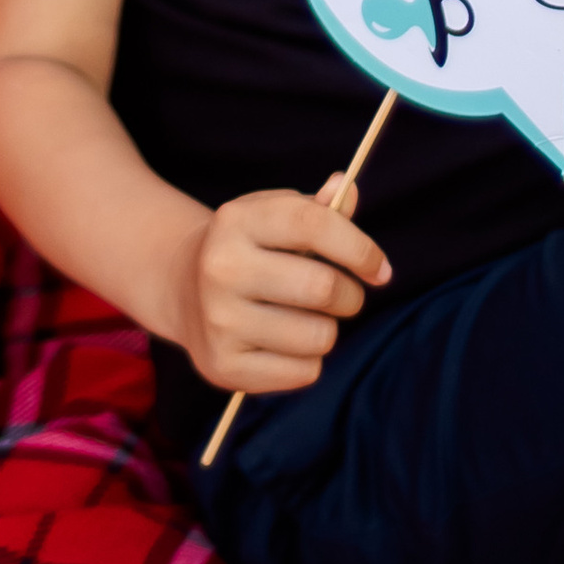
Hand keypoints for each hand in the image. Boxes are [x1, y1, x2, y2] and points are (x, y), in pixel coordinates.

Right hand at [178, 177, 389, 398]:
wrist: (183, 287)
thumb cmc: (249, 248)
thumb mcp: (273, 216)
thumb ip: (317, 208)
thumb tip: (346, 190)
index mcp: (236, 220)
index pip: (314, 224)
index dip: (360, 248)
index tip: (380, 268)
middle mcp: (221, 268)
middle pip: (323, 288)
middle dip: (351, 296)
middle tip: (344, 296)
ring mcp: (219, 320)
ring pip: (320, 336)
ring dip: (327, 329)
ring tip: (307, 318)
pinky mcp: (224, 365)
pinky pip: (303, 372)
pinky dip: (308, 361)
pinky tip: (285, 343)